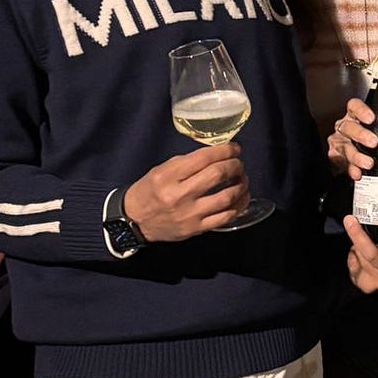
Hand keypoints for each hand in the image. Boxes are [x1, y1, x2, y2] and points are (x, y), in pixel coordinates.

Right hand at [124, 145, 248, 240]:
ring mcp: (190, 214)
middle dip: (235, 165)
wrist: (135, 221)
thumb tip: (215, 155)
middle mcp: (179, 195)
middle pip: (218, 174)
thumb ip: (185, 163)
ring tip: (242, 179)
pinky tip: (241, 197)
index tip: (234, 149)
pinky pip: (226, 217)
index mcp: (168, 176)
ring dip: (241, 185)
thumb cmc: (149, 191)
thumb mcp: (160, 170)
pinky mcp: (197, 229)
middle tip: (238, 163)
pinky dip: (239, 205)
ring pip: (227, 196)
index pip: (203, 158)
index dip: (225, 151)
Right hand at [330, 97, 376, 177]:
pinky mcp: (337, 158)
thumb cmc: (370, 139)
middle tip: (374, 142)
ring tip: (369, 163)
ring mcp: (340, 143)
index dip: (361, 110)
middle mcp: (346, 127)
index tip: (371, 118)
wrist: (354, 160)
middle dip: (360, 134)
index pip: (354, 106)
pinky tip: (358, 173)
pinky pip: (342, 163)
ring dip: (357, 156)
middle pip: (348, 126)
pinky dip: (351, 169)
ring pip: (345, 146)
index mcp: (357, 117)